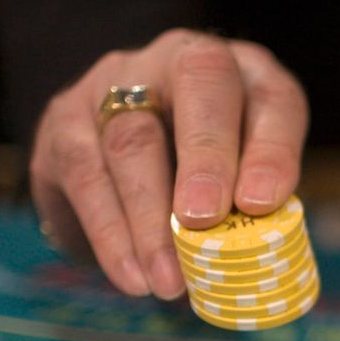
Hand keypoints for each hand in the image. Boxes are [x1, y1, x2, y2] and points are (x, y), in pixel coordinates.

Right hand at [31, 29, 308, 298]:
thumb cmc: (202, 180)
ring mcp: (118, 81)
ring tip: (168, 281)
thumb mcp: (238, 184)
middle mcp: (182, 59)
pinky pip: (88, 176)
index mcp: (246, 75)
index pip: (273, 97)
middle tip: (203, 220)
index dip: (272, 149)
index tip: (262, 203)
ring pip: (133, 140)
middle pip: (199, 84)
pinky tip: (133, 277)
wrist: (117, 162)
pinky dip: (112, 235)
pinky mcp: (67, 119)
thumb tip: (258, 267)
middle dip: (205, 157)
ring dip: (152, 221)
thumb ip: (252, 209)